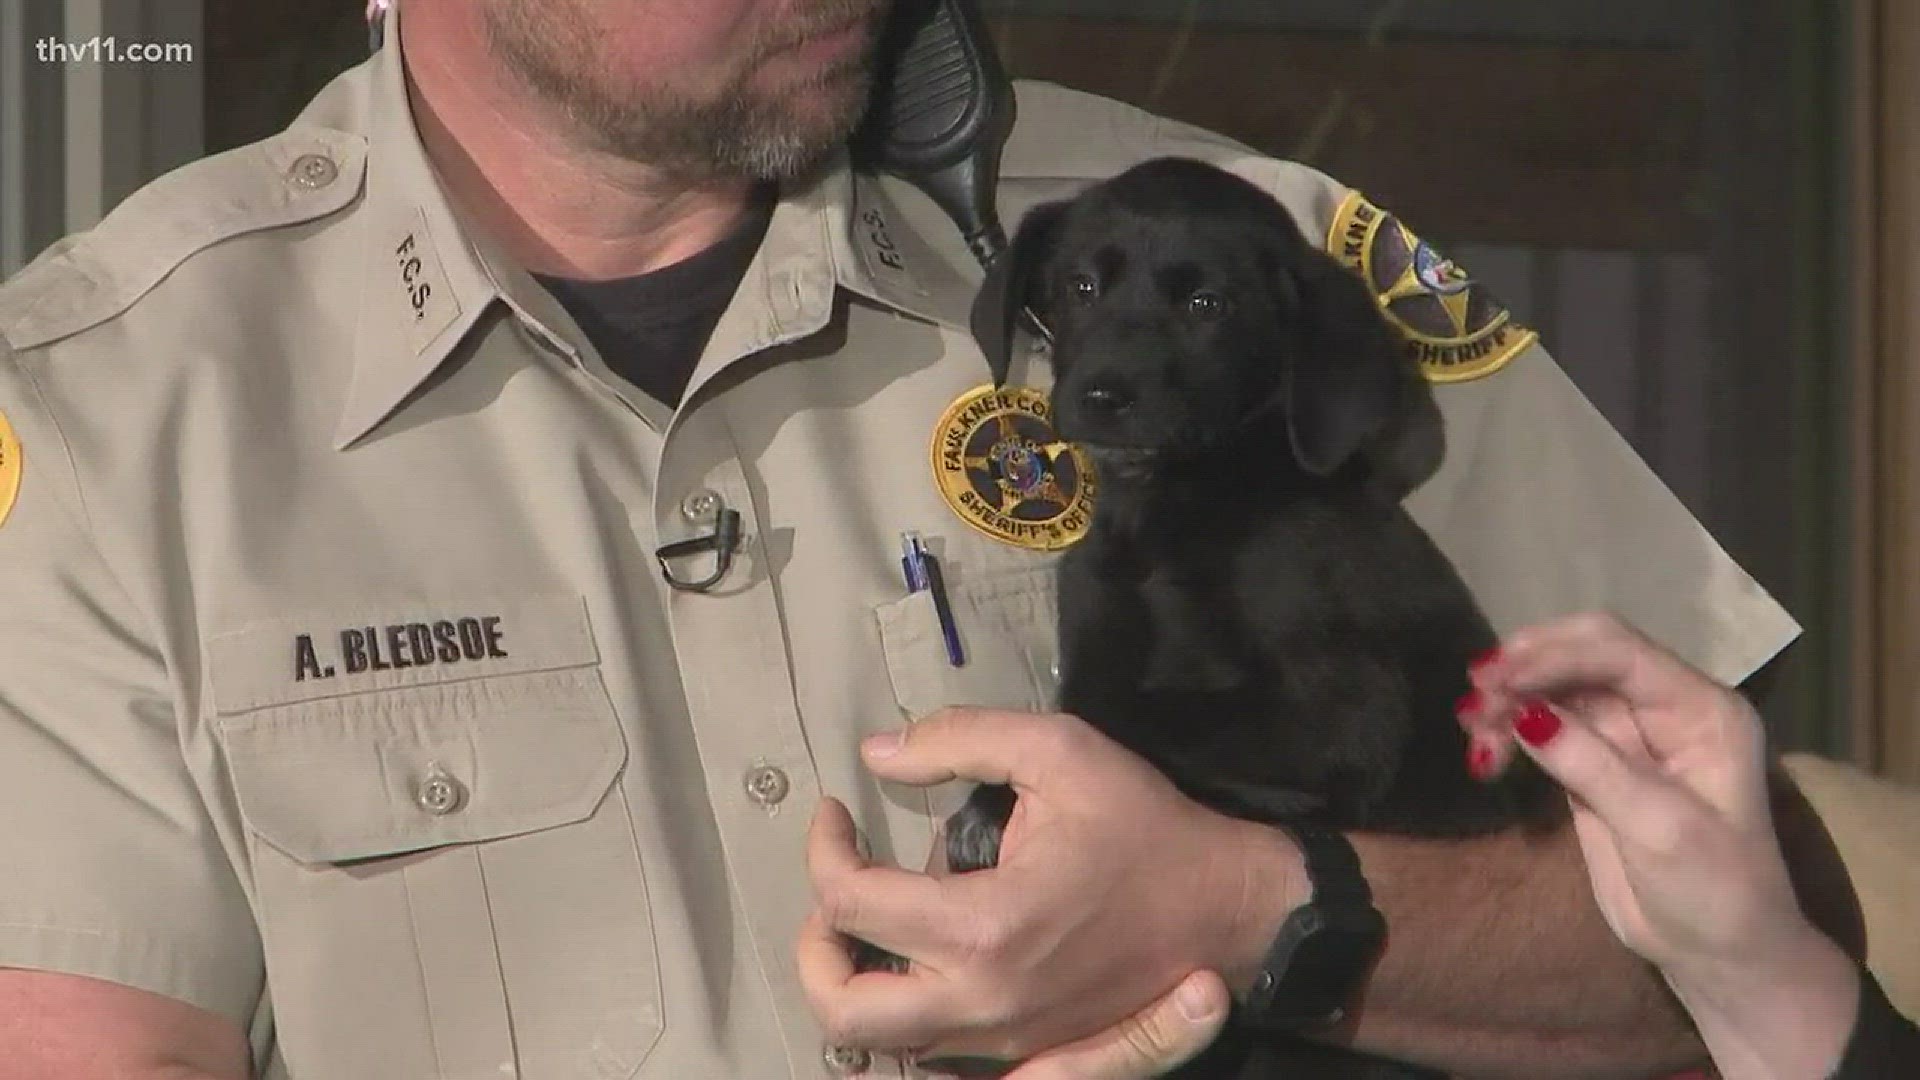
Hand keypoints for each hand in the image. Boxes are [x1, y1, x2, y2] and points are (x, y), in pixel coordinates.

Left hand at [796, 706, 1301, 1065]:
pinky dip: (905, 1009)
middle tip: (833, 890)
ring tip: (870, 920)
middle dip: (815, 945)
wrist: (1233, 914)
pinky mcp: (1025, 1051)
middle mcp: (982, 1001)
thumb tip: (876, 753)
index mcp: (983, 929)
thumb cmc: (1150, 831)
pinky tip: (920, 955)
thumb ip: (961, 740)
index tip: (835, 812)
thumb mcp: (1061, 753)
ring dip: (856, 981)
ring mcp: (1003, 1039)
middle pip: (842, 1008)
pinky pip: (933, 1049)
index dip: (823, 848)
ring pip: (883, 1041)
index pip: (850, 902)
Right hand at [1461, 613, 1857, 1077]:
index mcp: (1702, 710)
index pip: (1621, 654)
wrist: (1719, 954)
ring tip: (1471, 730)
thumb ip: (1593, 766)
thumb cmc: (1713, 890)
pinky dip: (1511, 731)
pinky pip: (1546, 728)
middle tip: (1474, 697)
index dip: (1555, 656)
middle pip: (1585, 657)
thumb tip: (1522, 714)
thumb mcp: (1659, 828)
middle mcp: (1667, 708)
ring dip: (1509, 701)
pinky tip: (1486, 752)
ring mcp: (1630, 735)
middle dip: (1526, 668)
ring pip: (1557, 690)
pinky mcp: (1596, 764)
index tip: (1494, 679)